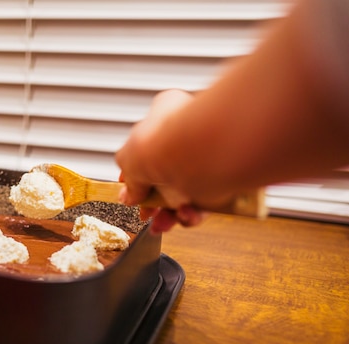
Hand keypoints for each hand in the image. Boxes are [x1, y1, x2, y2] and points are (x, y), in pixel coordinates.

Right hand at [116, 89, 205, 232]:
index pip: (146, 146)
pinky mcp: (221, 181)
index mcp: (163, 116)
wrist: (201, 154)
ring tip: (162, 223)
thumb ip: (128, 180)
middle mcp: (186, 136)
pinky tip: (184, 213)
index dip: (134, 171)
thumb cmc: (164, 143)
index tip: (128, 189)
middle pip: (163, 176)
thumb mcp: (127, 159)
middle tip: (145, 211)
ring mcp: (204, 159)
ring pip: (182, 194)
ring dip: (169, 214)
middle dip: (151, 201)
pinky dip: (190, 214)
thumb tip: (128, 194)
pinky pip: (202, 204)